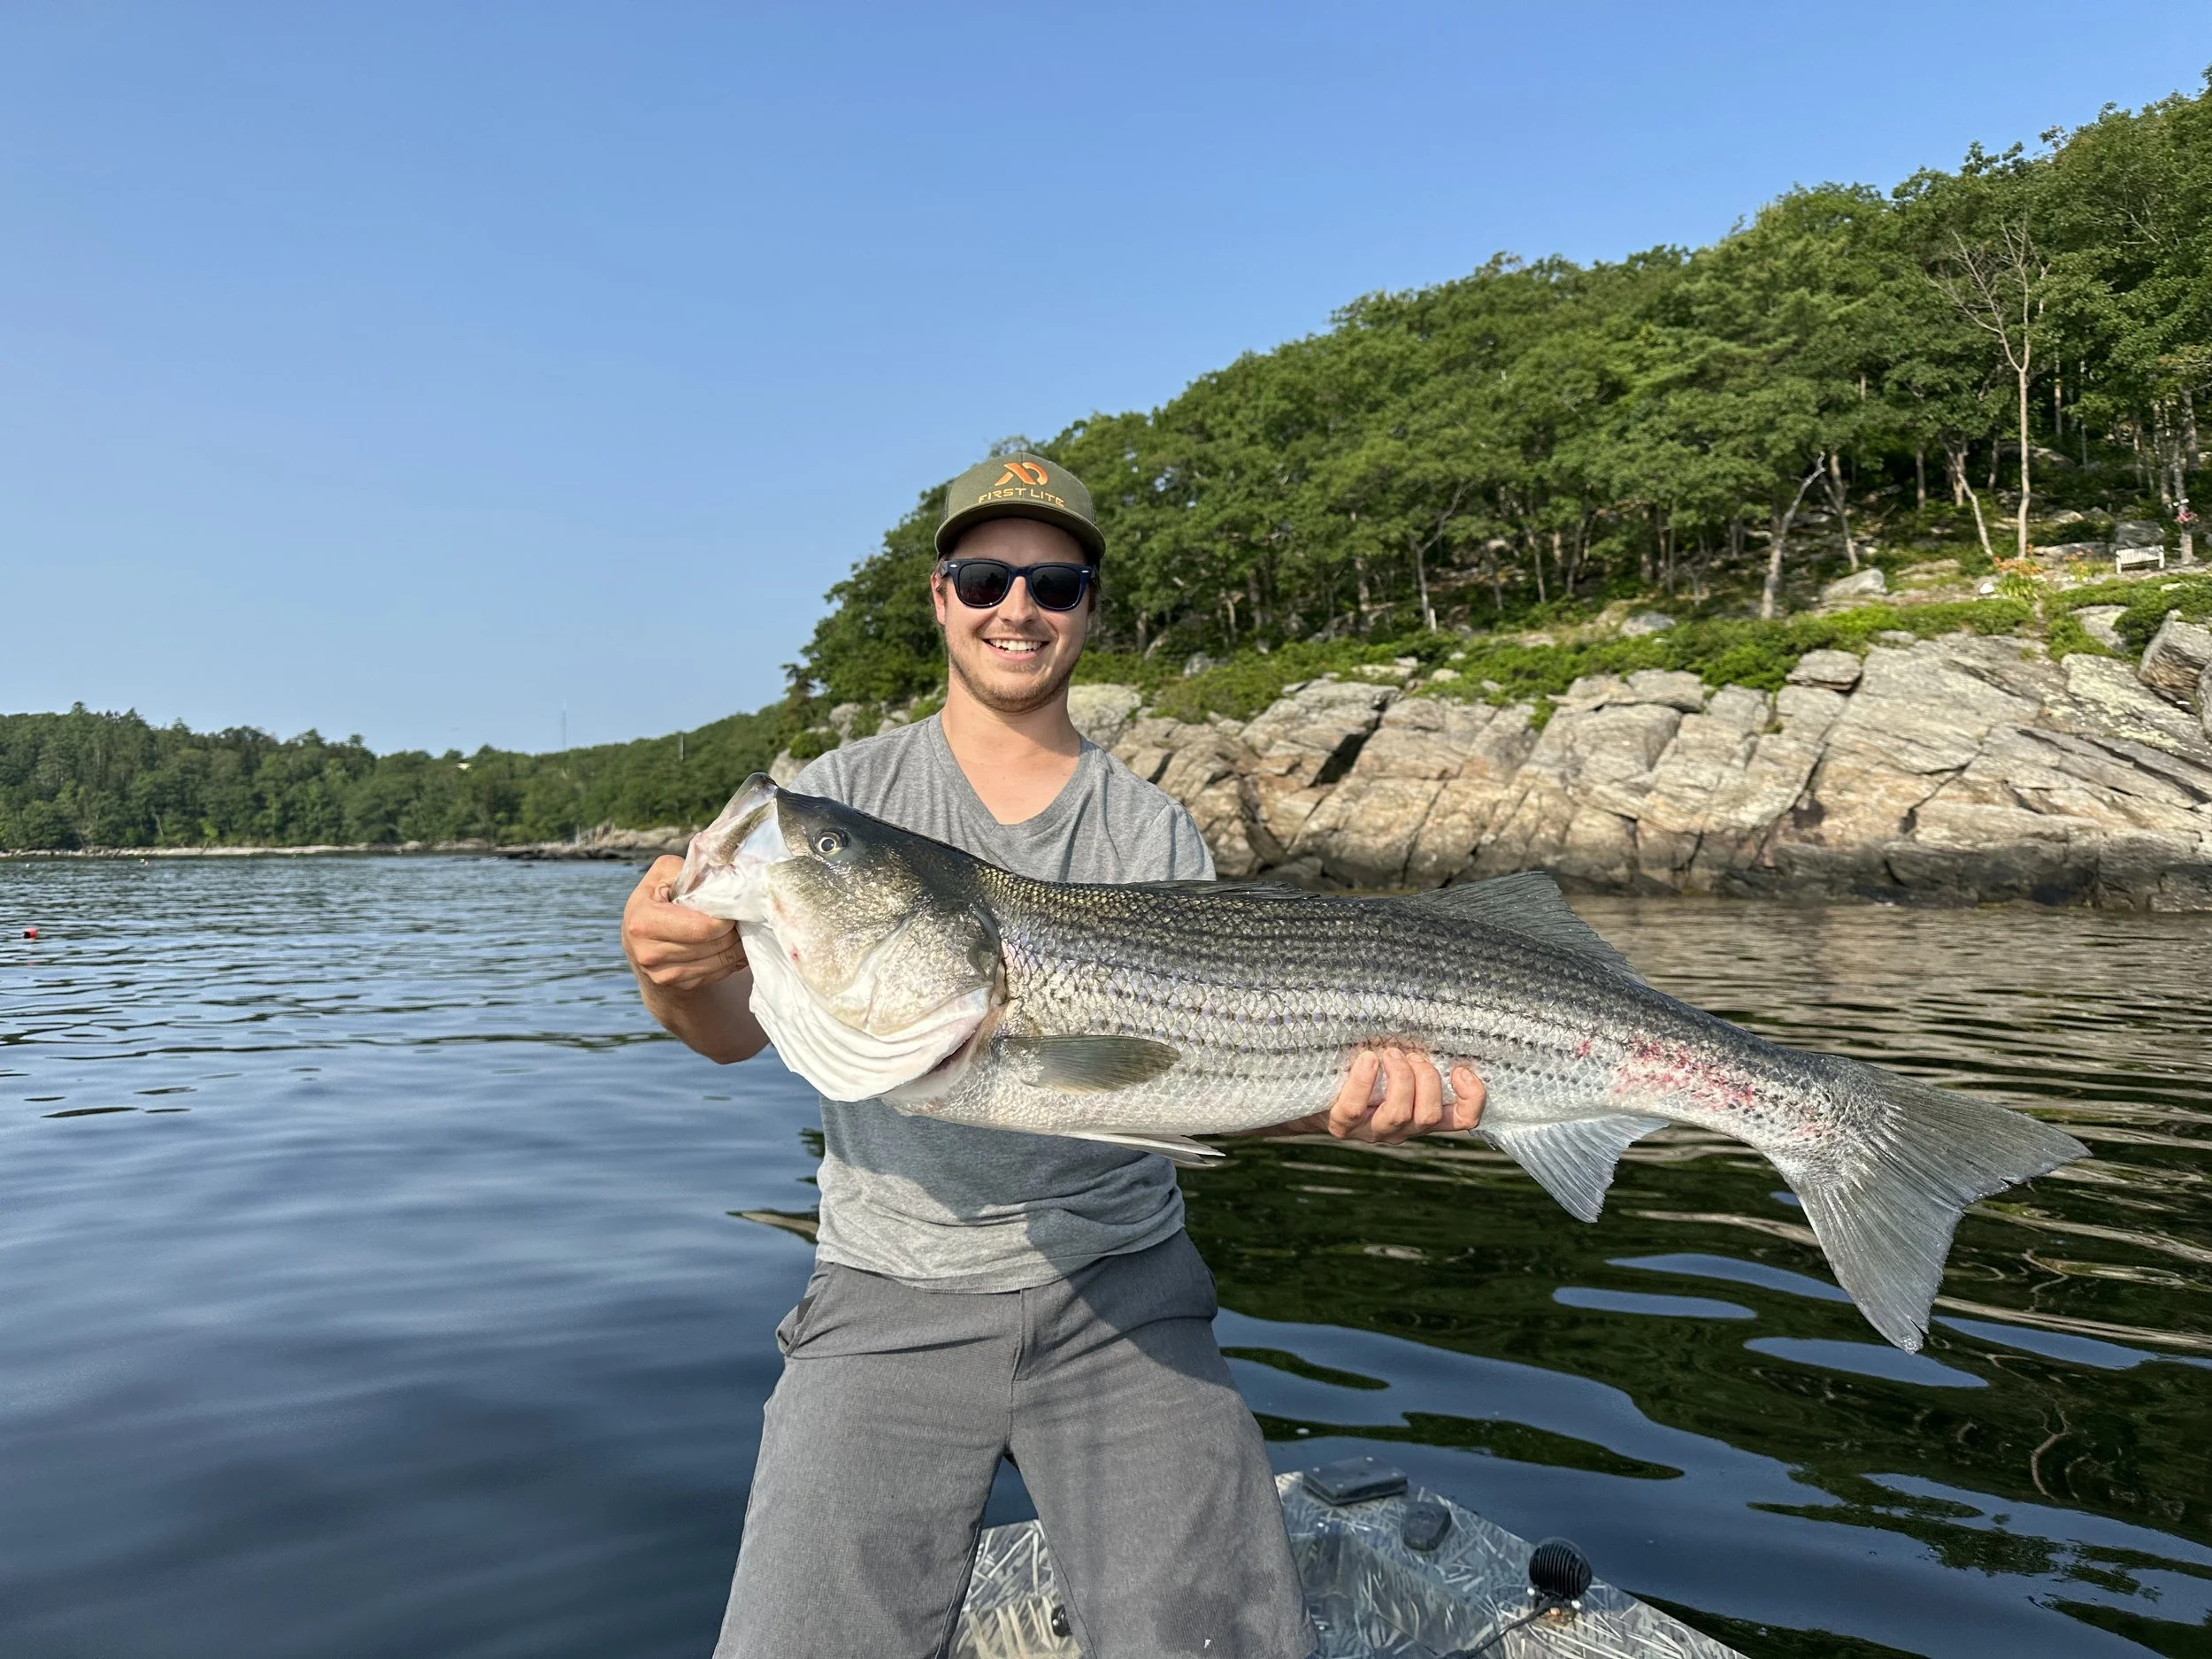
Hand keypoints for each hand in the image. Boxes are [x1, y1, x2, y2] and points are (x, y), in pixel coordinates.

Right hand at [622, 856, 747, 992]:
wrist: (643, 942)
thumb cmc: (658, 900)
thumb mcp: (664, 875)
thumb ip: (689, 870)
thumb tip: (725, 872)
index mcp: (643, 921)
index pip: (703, 927)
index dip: (726, 917)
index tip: (734, 906)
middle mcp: (648, 952)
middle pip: (715, 944)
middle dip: (734, 929)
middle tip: (743, 917)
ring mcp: (662, 975)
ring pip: (721, 960)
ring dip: (737, 945)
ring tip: (740, 929)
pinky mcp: (677, 986)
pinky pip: (718, 973)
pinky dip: (732, 959)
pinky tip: (732, 945)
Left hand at [1268, 1048, 1485, 1144]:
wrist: (1316, 1094)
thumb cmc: (1365, 1069)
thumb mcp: (1398, 1064)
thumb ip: (1419, 1054)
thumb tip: (1435, 1015)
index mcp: (1423, 1114)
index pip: (1464, 1120)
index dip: (1472, 1098)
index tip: (1461, 1069)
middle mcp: (1403, 1128)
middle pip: (1429, 1115)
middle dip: (1425, 1079)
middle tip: (1410, 1054)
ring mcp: (1373, 1130)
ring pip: (1399, 1114)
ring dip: (1400, 1078)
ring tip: (1389, 1053)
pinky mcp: (1343, 1125)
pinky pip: (1356, 1108)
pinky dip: (1364, 1081)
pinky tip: (1366, 1059)